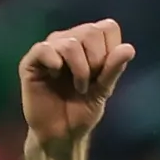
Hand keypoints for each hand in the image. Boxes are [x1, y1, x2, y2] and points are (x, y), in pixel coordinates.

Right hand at [19, 19, 137, 156]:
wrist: (62, 132)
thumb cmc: (82, 109)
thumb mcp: (104, 89)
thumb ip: (114, 68)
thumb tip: (129, 48)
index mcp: (88, 44)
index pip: (107, 27)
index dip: (111, 50)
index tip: (105, 73)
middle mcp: (68, 40)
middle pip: (91, 31)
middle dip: (97, 60)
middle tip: (91, 81)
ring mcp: (49, 49)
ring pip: (70, 43)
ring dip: (80, 69)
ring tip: (78, 87)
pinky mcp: (31, 62)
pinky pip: (44, 49)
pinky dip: (55, 63)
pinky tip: (55, 76)